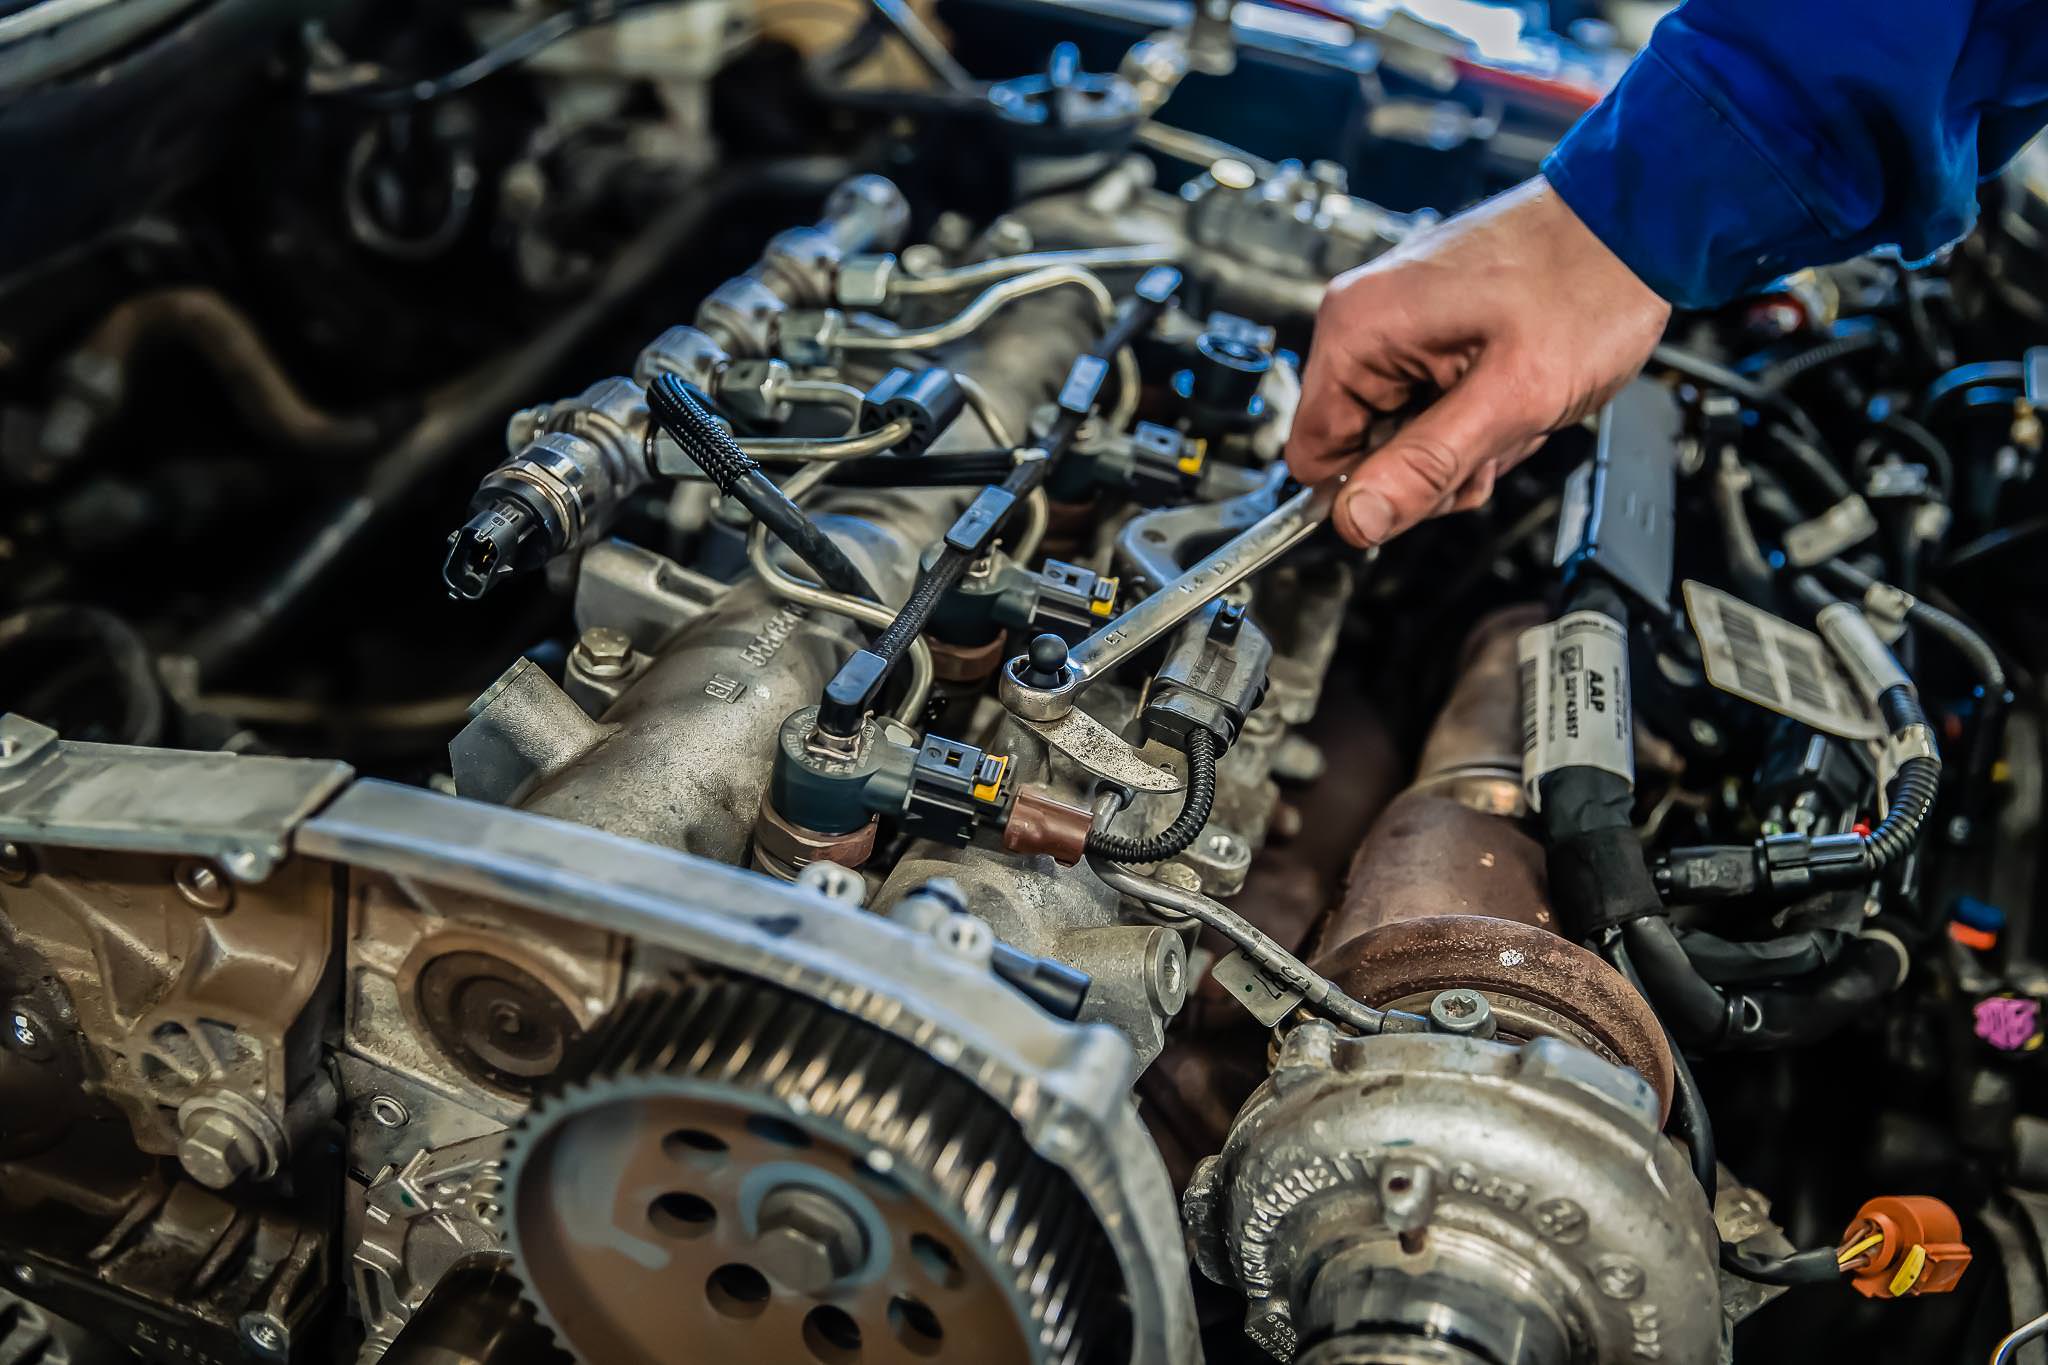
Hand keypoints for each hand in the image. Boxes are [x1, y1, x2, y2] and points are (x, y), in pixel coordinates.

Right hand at [1285, 177, 1670, 546]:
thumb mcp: (1510, 398)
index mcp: (1359, 329)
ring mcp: (1396, 320)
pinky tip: (1510, 391)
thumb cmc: (1585, 286)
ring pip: (1400, 431)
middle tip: (1492, 438)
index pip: (1313, 455)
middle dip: (1429, 464)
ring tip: (1512, 408)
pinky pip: (1427, 400)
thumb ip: (1426, 465)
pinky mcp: (1427, 325)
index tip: (1430, 483)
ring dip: (1459, 442)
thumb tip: (1354, 520)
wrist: (1633, 229)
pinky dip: (1471, 413)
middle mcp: (1364, 319)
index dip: (1369, 488)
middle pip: (1361, 448)